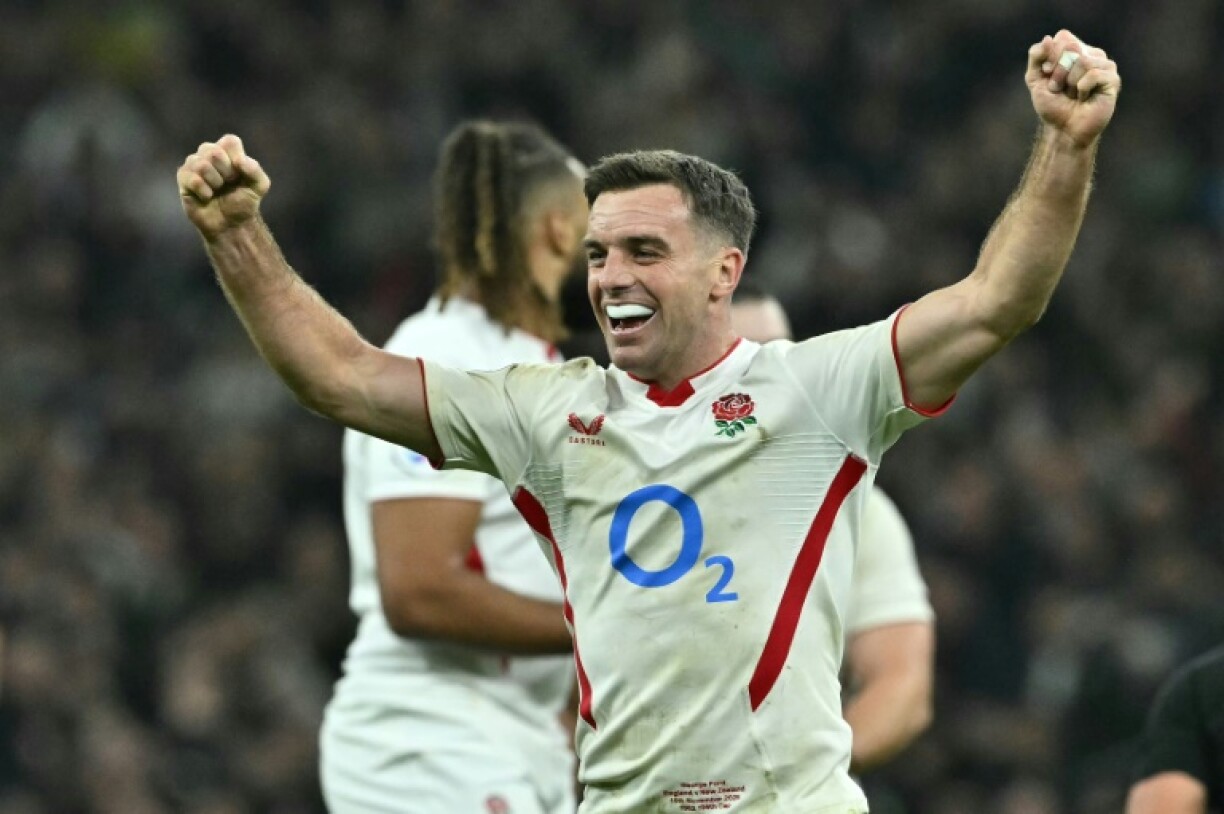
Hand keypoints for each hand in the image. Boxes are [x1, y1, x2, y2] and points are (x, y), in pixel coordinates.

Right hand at [177, 134, 270, 240]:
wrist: (231, 225)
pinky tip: (207, 197)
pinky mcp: (184, 178)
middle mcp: (209, 154)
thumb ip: (255, 171)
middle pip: (213, 151)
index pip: (229, 141)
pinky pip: (192, 178)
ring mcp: (194, 165)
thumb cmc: (244, 203)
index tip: (239, 175)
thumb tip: (240, 161)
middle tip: (227, 184)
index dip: (236, 159)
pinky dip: (204, 191)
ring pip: (201, 164)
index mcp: (227, 151)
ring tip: (217, 191)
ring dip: (215, 183)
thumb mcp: (259, 187)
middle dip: (226, 173)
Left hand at [1027, 30, 1120, 147]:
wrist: (1063, 129)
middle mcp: (1092, 54)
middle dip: (1058, 72)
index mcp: (1076, 50)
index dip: (1050, 56)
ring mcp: (1105, 66)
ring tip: (1073, 95)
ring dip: (1070, 82)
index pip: (1063, 37)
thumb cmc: (1052, 105)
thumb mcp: (1035, 79)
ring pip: (1083, 61)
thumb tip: (1047, 39)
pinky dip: (1082, 89)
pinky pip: (1093, 74)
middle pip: (1071, 47)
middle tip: (1059, 88)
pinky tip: (1085, 98)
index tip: (1047, 74)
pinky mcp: (1113, 80)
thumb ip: (1036, 56)